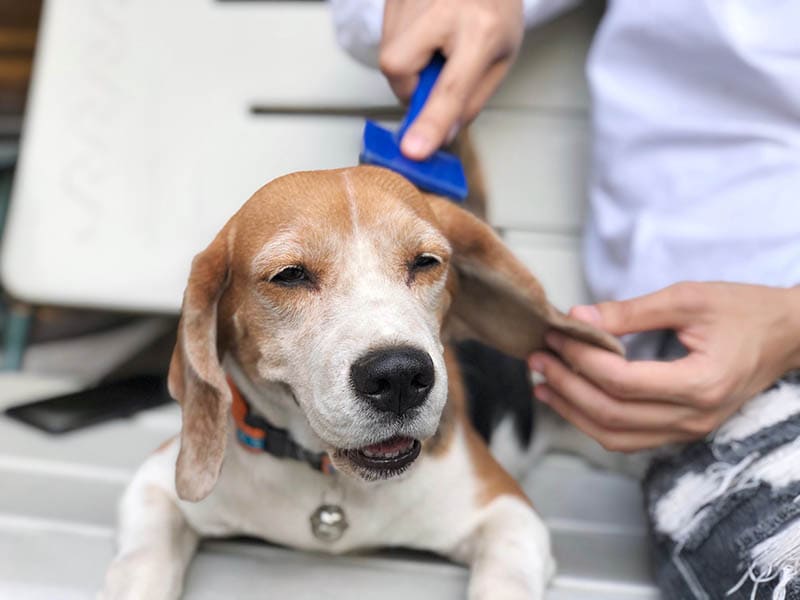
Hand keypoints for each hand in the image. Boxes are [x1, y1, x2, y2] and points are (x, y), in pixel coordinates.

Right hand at [380, 0, 523, 158]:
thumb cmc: (495, 7)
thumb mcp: (500, 58)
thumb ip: (469, 100)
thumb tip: (438, 136)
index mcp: (481, 30)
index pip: (450, 88)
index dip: (430, 122)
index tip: (413, 150)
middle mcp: (443, 9)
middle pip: (398, 68)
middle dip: (409, 85)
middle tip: (433, 74)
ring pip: (388, 56)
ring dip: (408, 65)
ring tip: (436, 45)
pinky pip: (386, 37)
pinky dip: (403, 46)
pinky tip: (425, 31)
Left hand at [528, 282, 799, 451]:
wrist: (785, 335)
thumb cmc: (743, 311)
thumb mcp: (687, 299)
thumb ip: (630, 312)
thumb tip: (577, 317)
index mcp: (700, 383)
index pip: (622, 381)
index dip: (581, 359)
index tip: (555, 336)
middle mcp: (695, 417)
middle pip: (612, 414)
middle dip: (566, 386)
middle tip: (537, 359)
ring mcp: (690, 430)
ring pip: (616, 436)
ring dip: (573, 412)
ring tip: (542, 384)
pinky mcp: (682, 429)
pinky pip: (629, 438)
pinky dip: (594, 421)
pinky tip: (570, 399)